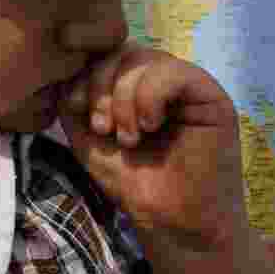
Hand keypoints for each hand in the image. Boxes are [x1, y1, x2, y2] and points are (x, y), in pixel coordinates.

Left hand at [56, 41, 250, 252]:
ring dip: (123, 97)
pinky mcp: (209, 95)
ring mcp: (185, 84)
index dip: (83, 75)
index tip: (74, 107)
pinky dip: (150, 96)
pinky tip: (149, 126)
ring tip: (126, 137)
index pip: (102, 54)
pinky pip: (173, 72)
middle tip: (101, 127)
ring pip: (143, 59)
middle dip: (100, 86)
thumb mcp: (87, 136)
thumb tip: (65, 69)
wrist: (171, 221)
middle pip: (120, 52)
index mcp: (131, 84)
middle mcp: (158, 78)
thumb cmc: (131, 180)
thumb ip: (74, 100)